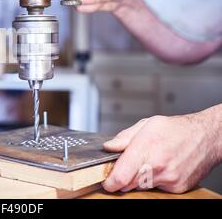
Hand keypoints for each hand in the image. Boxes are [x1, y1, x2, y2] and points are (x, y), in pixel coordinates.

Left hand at [102, 110, 220, 193]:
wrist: (206, 137)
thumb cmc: (177, 129)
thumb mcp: (146, 124)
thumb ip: (124, 137)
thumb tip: (108, 147)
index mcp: (146, 148)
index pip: (120, 176)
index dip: (109, 182)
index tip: (106, 181)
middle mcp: (157, 166)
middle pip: (128, 184)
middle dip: (123, 177)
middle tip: (126, 166)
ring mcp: (168, 179)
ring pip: (141, 186)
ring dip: (138, 178)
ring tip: (148, 162)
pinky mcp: (177, 188)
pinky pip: (157, 188)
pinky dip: (154, 180)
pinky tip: (160, 167)